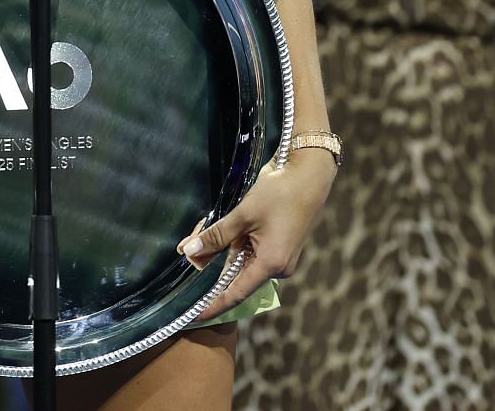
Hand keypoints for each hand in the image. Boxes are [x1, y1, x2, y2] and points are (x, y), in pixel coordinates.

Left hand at [177, 148, 335, 319]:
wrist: (308, 176)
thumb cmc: (279, 194)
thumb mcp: (242, 215)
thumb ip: (216, 236)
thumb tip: (189, 252)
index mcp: (271, 265)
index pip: (236, 293)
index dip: (214, 305)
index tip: (195, 317)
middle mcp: (277, 268)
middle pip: (234, 274)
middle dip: (209, 263)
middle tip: (185, 247)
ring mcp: (279, 259)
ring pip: (240, 261)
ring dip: (220, 250)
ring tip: (198, 235)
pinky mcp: (279, 248)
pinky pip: (250, 252)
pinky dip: (232, 244)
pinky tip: (216, 232)